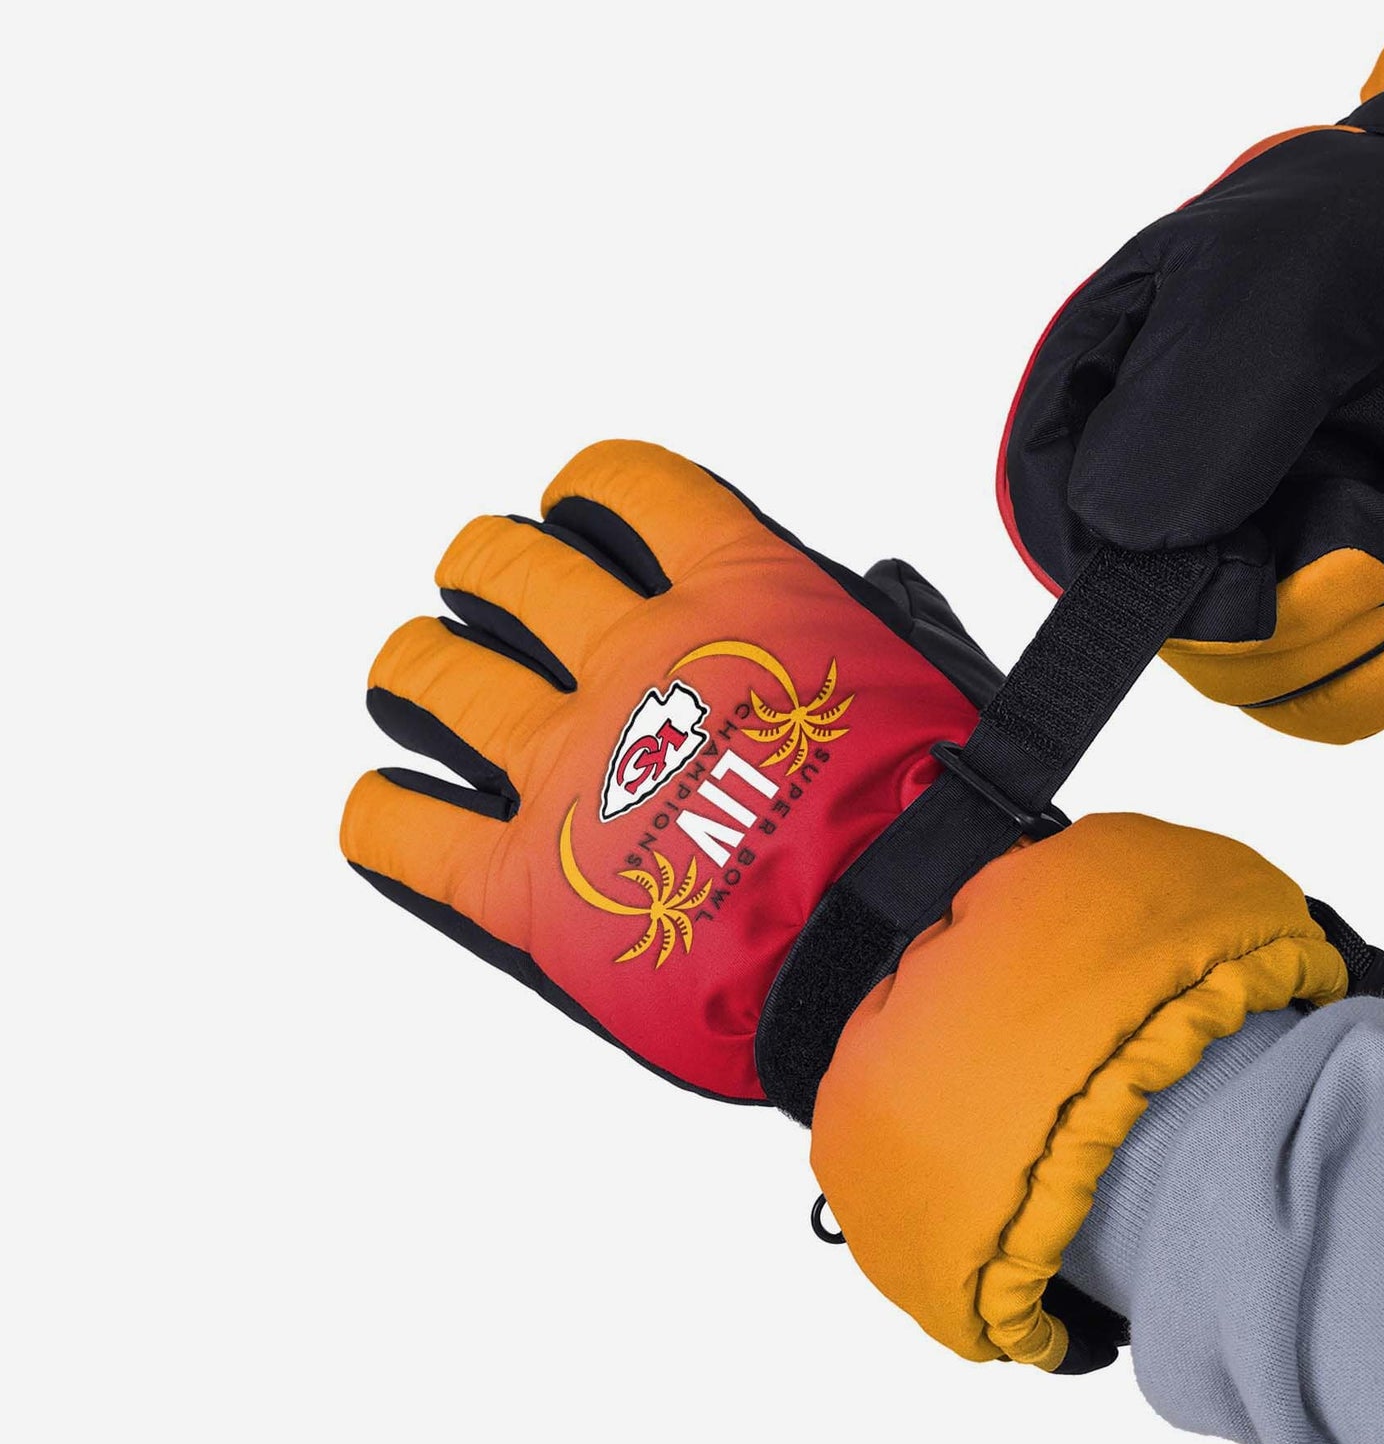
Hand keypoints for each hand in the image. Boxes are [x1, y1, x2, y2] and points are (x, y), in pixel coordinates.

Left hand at [343, 442, 1383, 1369]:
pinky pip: (395, 826)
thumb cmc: (944, 832)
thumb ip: (856, 621)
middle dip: (485, 571)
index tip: (580, 517)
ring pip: (423, 673)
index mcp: (736, 596)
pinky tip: (394, 810)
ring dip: (414, 668)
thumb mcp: (925, 678)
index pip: (620, 484)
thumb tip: (845, 591)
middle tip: (491, 598)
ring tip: (419, 681)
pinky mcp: (524, 884)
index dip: (586, 491)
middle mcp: (633, 661)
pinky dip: (379, 811)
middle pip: (498, 567)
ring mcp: (568, 769)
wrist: (912, 959)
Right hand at [1001, 0, 1383, 741]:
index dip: (1153, 592)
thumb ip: (1192, 420)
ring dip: (1357, 620)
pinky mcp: (1319, 580)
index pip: (1073, 547)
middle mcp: (1152, 496)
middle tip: (1376, 528)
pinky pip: (1320, 690)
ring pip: (1260, 670)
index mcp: (1089, 411)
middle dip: (1292, 616)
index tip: (1251, 571)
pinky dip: (1377, 678)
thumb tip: (1130, 548)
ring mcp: (1240, 545)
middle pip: (1178, 636)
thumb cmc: (1360, 229)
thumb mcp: (1269, 296)